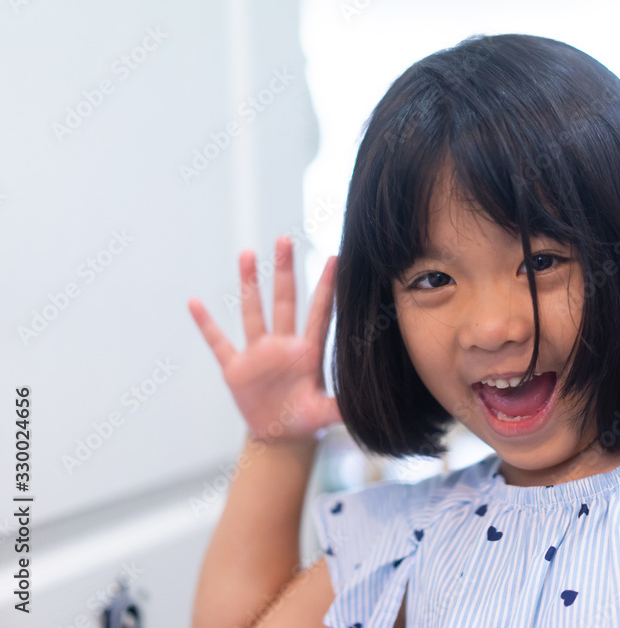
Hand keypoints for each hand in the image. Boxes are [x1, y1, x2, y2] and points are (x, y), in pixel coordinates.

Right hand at [188, 236, 340, 439]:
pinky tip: (195, 302)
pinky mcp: (236, 368)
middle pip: (284, 300)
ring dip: (249, 284)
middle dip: (285, 270)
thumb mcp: (325, 414)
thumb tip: (367, 405)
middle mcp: (283, 345)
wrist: (280, 436)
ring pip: (253, 311)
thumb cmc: (307, 421)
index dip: (326, 287)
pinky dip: (206, 324)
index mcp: (307, 352)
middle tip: (285, 239)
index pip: (319, 312)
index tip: (335, 258)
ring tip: (247, 253)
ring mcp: (258, 353)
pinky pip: (218, 343)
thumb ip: (342, 406)